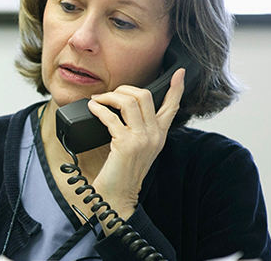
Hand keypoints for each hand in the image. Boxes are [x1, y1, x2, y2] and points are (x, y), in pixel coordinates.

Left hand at [86, 68, 185, 232]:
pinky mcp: (126, 144)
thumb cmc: (122, 173)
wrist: (117, 197)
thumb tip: (120, 107)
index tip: (179, 73)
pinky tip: (92, 108)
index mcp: (159, 135)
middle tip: (108, 95)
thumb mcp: (136, 148)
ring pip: (129, 102)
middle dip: (123, 89)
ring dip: (109, 97)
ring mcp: (142, 139)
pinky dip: (98, 109)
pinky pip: (111, 117)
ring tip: (97, 101)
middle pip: (145, 96)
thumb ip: (135, 129)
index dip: (176, 88)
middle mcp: (155, 135)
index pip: (172, 107)